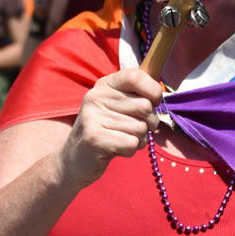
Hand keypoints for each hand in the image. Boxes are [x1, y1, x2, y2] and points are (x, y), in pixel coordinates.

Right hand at [60, 67, 162, 188]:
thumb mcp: (117, 107)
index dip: (153, 90)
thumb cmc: (106, 131)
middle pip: (144, 106)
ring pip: (140, 128)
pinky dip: (131, 150)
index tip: (155, 102)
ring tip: (123, 140)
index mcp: (104, 85)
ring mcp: (93, 117)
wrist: (74, 160)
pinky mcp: (94, 138)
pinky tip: (117, 150)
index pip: (135, 76)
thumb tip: (160, 91)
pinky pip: (132, 143)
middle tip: (136, 129)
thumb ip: (137, 95)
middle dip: (149, 122)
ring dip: (139, 139)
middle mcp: (96, 97)